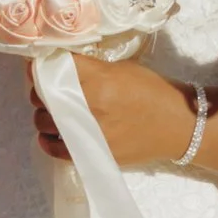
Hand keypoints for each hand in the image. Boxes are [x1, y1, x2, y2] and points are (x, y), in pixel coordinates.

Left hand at [29, 54, 197, 166]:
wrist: (178, 125)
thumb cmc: (153, 91)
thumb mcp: (123, 69)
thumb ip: (91, 68)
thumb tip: (62, 63)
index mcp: (99, 80)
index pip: (56, 69)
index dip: (42, 65)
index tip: (39, 65)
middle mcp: (89, 107)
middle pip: (44, 96)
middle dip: (41, 90)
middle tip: (48, 87)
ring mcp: (89, 133)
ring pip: (44, 122)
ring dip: (43, 114)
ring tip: (51, 110)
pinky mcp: (92, 154)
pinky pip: (56, 150)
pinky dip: (48, 140)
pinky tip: (48, 134)